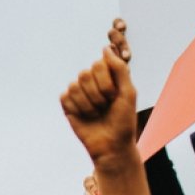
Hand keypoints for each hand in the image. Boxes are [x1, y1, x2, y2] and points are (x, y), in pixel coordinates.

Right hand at [61, 19, 138, 169]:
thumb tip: (105, 48)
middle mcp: (92, 82)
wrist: (112, 146)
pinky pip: (65, 97)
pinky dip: (76, 109)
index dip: (106, 82)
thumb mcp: (128, 93)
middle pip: (84, 73)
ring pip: (74, 86)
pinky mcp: (68, 105)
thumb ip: (119, 69)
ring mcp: (79, 93)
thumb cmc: (123, 121)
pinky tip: (84, 117)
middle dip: (96, 94)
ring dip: (88, 104)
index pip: (98, 64)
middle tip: (105, 107)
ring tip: (96, 114)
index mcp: (107, 77)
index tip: (114, 96)